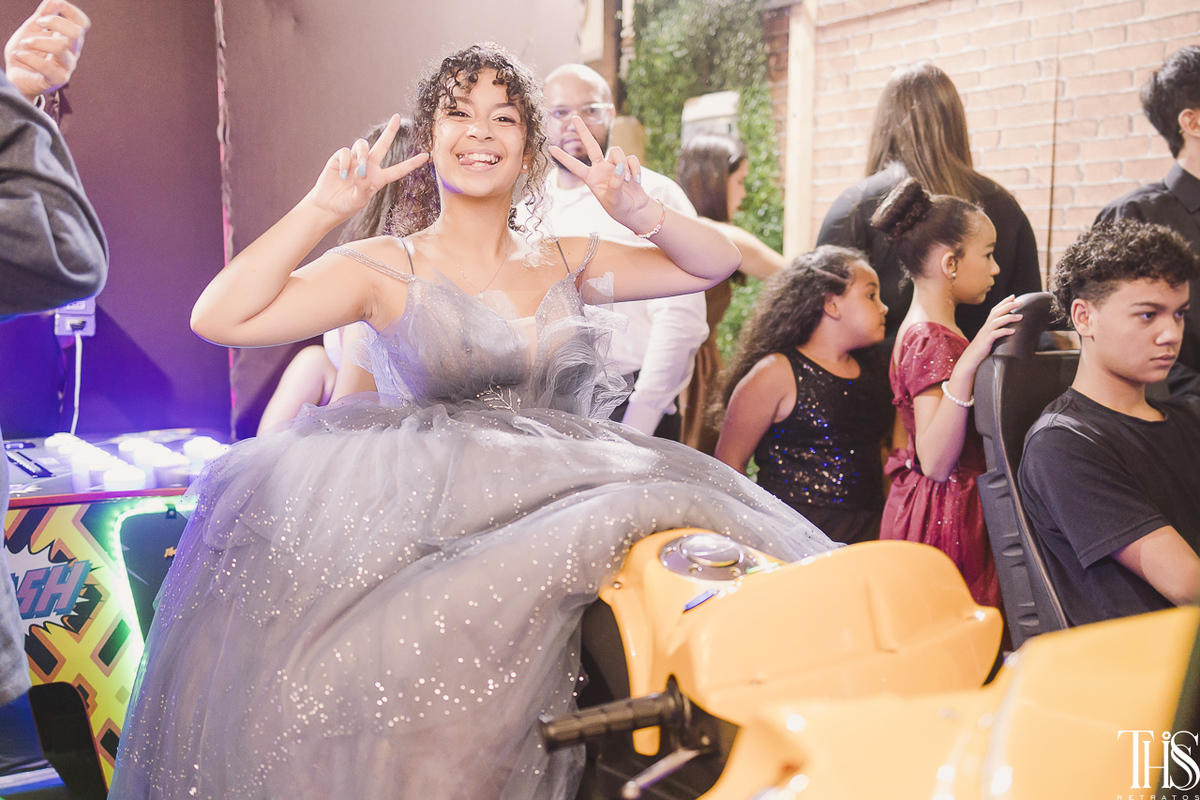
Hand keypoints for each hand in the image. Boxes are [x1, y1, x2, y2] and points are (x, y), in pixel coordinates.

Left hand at [5, 0, 88, 102]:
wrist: (17, 77)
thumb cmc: (27, 53)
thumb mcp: (31, 29)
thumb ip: (42, 15)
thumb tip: (53, 0)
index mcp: (68, 39)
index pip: (82, 24)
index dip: (71, 11)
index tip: (55, 5)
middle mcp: (71, 52)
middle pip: (76, 33)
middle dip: (55, 22)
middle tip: (38, 23)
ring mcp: (66, 67)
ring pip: (60, 47)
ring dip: (37, 41)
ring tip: (23, 43)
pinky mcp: (57, 80)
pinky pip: (46, 66)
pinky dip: (28, 57)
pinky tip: (18, 54)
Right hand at [306, 114, 428, 221]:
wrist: (327, 205)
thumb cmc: (346, 205)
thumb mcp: (358, 200)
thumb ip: (363, 188)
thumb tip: (362, 171)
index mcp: (379, 178)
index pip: (398, 169)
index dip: (411, 163)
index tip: (425, 156)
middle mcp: (369, 166)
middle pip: (382, 145)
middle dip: (390, 131)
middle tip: (397, 117)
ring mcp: (355, 160)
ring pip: (362, 145)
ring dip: (362, 155)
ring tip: (358, 171)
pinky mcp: (341, 158)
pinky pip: (346, 152)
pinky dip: (345, 162)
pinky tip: (343, 175)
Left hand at [549, 117, 659, 234]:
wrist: (634, 210)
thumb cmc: (619, 207)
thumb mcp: (614, 199)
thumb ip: (615, 183)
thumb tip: (620, 167)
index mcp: (591, 179)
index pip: (575, 166)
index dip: (564, 158)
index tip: (551, 149)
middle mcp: (600, 169)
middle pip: (591, 146)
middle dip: (584, 132)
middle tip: (575, 118)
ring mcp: (614, 165)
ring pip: (617, 152)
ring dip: (624, 164)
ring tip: (629, 180)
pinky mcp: (628, 165)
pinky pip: (632, 159)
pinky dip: (635, 169)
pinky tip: (636, 180)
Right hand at [960, 295, 1022, 371]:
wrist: (969, 360)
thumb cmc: (981, 351)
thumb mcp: (989, 339)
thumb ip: (996, 333)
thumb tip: (1010, 330)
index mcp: (986, 326)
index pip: (995, 310)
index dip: (1003, 302)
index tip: (1013, 296)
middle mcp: (985, 328)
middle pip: (996, 312)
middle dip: (1008, 306)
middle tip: (1020, 302)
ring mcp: (985, 334)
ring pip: (996, 321)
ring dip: (1009, 317)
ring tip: (1020, 316)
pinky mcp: (985, 342)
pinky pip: (995, 334)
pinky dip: (1004, 331)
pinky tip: (1013, 331)